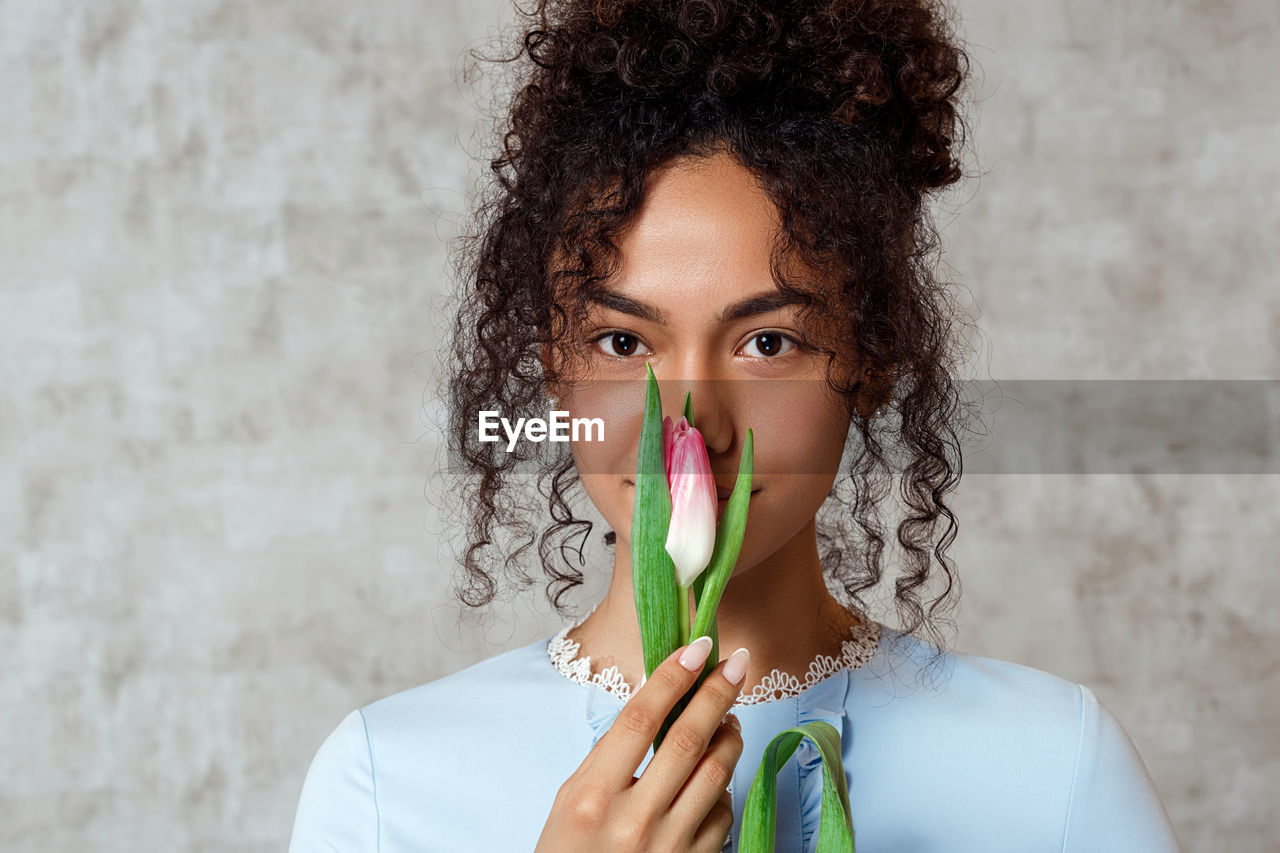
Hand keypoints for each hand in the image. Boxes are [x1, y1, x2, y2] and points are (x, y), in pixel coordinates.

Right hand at [534, 637, 748, 852]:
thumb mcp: (572, 801)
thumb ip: (611, 756)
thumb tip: (657, 700)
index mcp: (593, 797)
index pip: (641, 720)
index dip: (673, 677)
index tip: (698, 647)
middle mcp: (633, 822)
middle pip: (689, 739)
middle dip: (718, 693)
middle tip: (738, 662)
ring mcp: (669, 849)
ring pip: (718, 773)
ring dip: (730, 734)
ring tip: (728, 715)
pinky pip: (723, 814)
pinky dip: (722, 787)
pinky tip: (712, 777)